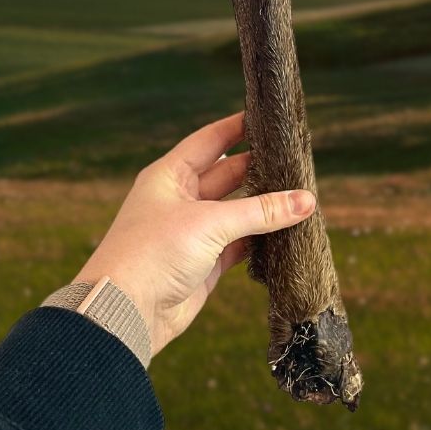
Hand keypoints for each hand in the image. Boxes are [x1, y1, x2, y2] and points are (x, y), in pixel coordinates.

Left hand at [74, 111, 315, 358]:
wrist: (125, 313)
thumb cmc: (153, 253)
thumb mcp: (208, 223)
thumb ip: (259, 212)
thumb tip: (305, 200)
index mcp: (170, 175)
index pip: (210, 140)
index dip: (238, 127)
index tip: (268, 116)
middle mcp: (181, 199)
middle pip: (229, 175)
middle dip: (260, 169)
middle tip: (297, 161)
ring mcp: (194, 232)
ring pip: (238, 211)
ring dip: (265, 207)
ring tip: (302, 196)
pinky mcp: (205, 263)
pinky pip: (240, 243)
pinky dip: (261, 239)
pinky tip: (287, 233)